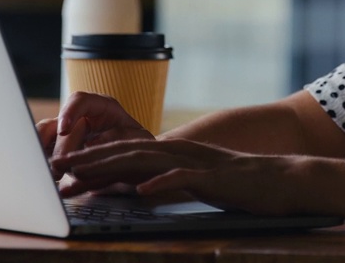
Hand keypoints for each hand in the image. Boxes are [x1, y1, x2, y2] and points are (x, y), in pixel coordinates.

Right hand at [36, 92, 155, 189]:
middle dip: (58, 146)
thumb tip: (93, 143)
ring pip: (44, 138)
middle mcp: (80, 118)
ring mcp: (67, 136)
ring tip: (53, 175)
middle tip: (60, 166)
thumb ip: (119, 137)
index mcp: (101, 107)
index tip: (64, 130)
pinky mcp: (60, 153)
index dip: (69, 112)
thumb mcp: (138, 140)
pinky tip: (48, 179)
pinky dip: (45, 166)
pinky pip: (45, 156)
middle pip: (58, 124)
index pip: (80, 100)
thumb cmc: (140, 147)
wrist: (140, 164)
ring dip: (45, 156)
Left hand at [58, 137, 339, 217]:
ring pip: (146, 161)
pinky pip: (184, 179)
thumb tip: (140, 189)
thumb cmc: (244, 187)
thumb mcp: (199, 183)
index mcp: (175, 155)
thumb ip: (171, 182)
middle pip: (126, 152)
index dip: (93, 158)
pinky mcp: (214, 177)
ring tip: (83, 175)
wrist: (287, 179)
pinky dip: (161, 184)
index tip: (64, 168)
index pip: (126, 153)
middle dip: (89, 159)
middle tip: (57, 167)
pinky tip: (140, 192)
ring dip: (111, 168)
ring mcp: (197, 163)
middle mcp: (181, 152)